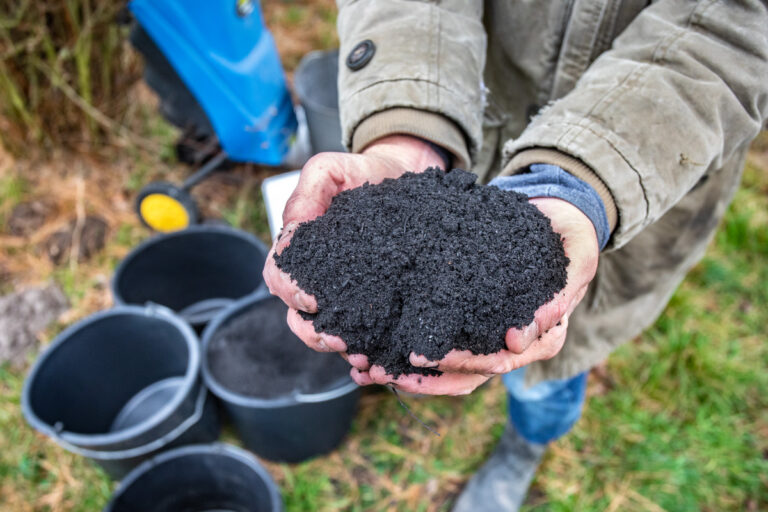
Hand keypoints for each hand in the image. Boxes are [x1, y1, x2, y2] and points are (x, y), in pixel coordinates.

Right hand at [262, 135, 447, 353]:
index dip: (291, 293)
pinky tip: (380, 359)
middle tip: (340, 339)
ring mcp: (344, 293)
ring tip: (364, 355)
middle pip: (298, 317)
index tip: (313, 300)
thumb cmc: (362, 172)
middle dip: (314, 333)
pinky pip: (364, 333)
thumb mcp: (330, 170)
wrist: (401, 176)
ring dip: (340, 348)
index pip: (279, 278)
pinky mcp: (374, 303)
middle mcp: (317, 278)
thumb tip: (291, 231)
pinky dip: (368, 350)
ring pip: (328, 332)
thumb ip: (306, 193)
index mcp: (300, 251)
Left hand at [350, 197, 599, 394]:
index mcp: (540, 340)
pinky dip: (405, 344)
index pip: (495, 362)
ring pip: (445, 365)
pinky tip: (373, 345)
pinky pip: (436, 338)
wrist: (560, 220)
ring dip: (404, 370)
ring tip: (364, 367)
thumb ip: (557, 299)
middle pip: (463, 375)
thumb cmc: (572, 241)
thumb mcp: (576, 261)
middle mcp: (511, 346)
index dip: (458, 363)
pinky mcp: (468, 318)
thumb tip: (519, 342)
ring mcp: (488, 335)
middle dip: (419, 377)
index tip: (421, 357)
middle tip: (377, 372)